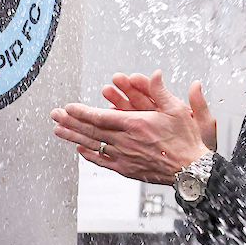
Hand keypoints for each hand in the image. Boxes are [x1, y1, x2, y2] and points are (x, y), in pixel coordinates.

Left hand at [51, 69, 211, 184]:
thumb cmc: (186, 141)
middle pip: (91, 130)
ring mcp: (124, 157)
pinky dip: (89, 155)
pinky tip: (80, 149)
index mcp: (136, 124)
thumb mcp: (178, 110)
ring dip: (73, 136)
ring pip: (93, 145)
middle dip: (70, 122)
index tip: (68, 107)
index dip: (82, 112)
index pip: (101, 117)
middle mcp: (126, 141)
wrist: (191, 170)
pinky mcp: (127, 169)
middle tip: (55, 115)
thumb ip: (161, 92)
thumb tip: (154, 74)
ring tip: (58, 130)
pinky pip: (103, 161)